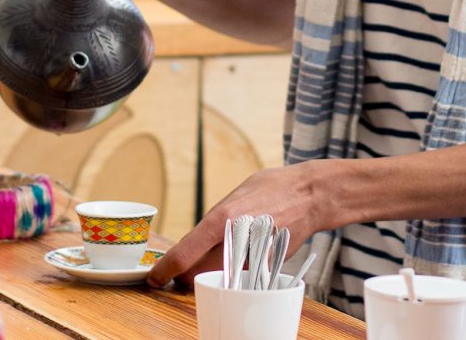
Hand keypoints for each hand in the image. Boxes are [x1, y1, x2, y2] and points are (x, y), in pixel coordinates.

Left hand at [146, 161, 321, 287]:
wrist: (310, 195)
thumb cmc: (273, 187)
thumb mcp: (238, 193)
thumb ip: (218, 217)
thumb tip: (201, 237)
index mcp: (222, 217)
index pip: (185, 253)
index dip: (165, 269)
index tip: (155, 277)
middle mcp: (234, 240)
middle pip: (198, 272)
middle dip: (186, 274)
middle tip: (180, 270)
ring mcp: (251, 256)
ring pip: (219, 276)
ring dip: (211, 272)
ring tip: (216, 255)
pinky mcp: (266, 266)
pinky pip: (241, 274)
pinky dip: (235, 269)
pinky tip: (243, 252)